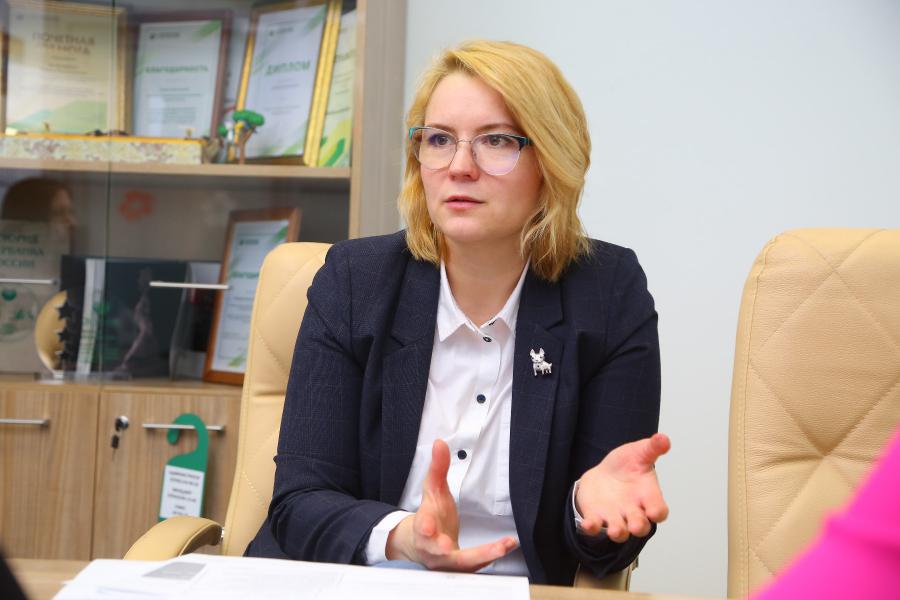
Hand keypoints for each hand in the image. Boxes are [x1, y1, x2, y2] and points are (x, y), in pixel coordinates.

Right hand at [386, 439, 517, 569]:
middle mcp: (433, 549)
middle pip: (438, 552)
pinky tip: (506, 545)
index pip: (421, 528)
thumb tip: (440, 443)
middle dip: (445, 550)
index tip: (427, 526)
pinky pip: (476, 566)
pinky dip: (491, 557)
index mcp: (424, 528)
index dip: (424, 528)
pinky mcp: (461, 569)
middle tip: (450, 547)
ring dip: (482, 556)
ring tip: (502, 546)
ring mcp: (447, 563)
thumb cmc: (430, 516)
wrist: (424, 545)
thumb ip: (438, 468)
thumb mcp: (433, 490)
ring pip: (462, 564)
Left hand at [575, 433, 670, 542]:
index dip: (658, 513)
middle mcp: (634, 510)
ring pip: (620, 532)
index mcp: (648, 496)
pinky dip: (592, 527)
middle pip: (641, 526)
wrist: (605, 473)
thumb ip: (652, 448)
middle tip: (636, 525)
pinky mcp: (597, 517)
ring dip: (618, 532)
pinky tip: (588, 524)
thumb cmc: (627, 466)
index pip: (659, 510)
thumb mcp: (639, 452)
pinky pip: (595, 526)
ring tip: (615, 530)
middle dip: (639, 527)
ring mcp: (615, 516)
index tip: (655, 512)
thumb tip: (663, 438)